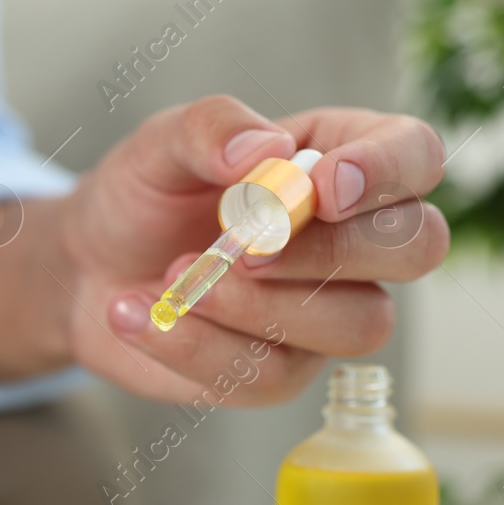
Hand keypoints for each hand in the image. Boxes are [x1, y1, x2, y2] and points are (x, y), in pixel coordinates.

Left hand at [0, 95, 447, 404]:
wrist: (87, 268)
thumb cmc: (142, 196)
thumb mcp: (160, 146)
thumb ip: (211, 129)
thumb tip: (265, 151)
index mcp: (342, 159)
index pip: (414, 155)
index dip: (386, 172)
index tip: (322, 189)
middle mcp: (355, 240)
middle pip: (416, 247)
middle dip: (333, 250)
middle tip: (243, 248)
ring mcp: (327, 312)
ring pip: (357, 325)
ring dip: (258, 306)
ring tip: (170, 278)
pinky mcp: (281, 371)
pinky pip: (272, 375)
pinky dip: (196, 345)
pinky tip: (140, 315)